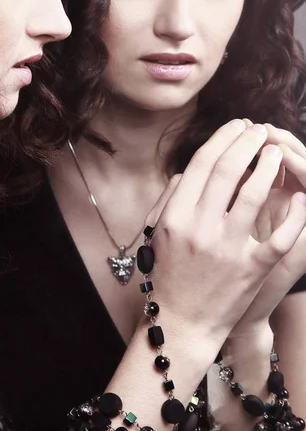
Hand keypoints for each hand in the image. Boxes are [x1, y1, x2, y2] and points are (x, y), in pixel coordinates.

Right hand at [143, 120, 305, 344]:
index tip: (236, 126)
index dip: (222, 139)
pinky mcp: (252, 268)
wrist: (182, 321)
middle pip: (228, 171)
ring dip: (270, 167)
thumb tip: (190, 170)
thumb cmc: (168, 274)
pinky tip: (299, 196)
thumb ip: (171, 197)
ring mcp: (227, 248)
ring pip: (255, 194)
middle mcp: (199, 228)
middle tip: (259, 130)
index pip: (202, 165)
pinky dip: (295, 213)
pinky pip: (280, 234)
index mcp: (175, 216)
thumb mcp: (157, 232)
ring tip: (278, 152)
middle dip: (247, 143)